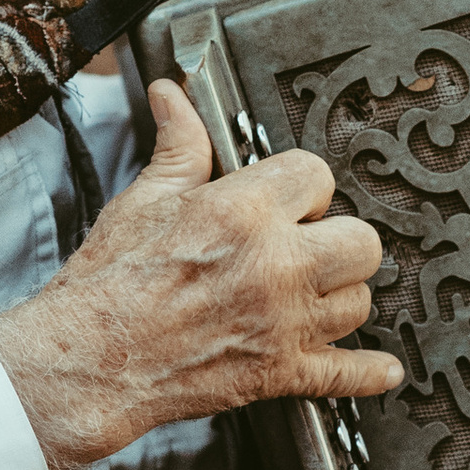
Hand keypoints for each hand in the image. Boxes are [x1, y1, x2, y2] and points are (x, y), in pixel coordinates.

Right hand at [0, 79, 403, 469]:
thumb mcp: (144, 199)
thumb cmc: (110, 283)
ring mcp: (284, 323)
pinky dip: (366, 373)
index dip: (303, 186)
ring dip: (340, 295)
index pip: (316, 175)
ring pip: (359, 301)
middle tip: (309, 245)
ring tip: (317, 292)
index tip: (290, 200)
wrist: (89, 360)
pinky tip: (380, 368)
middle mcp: (275, 266)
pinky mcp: (280, 372)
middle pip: (360, 241)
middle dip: (336, 239)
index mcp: (243, 212)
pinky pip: (347, 373)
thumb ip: (178, 146)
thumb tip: (174, 97)